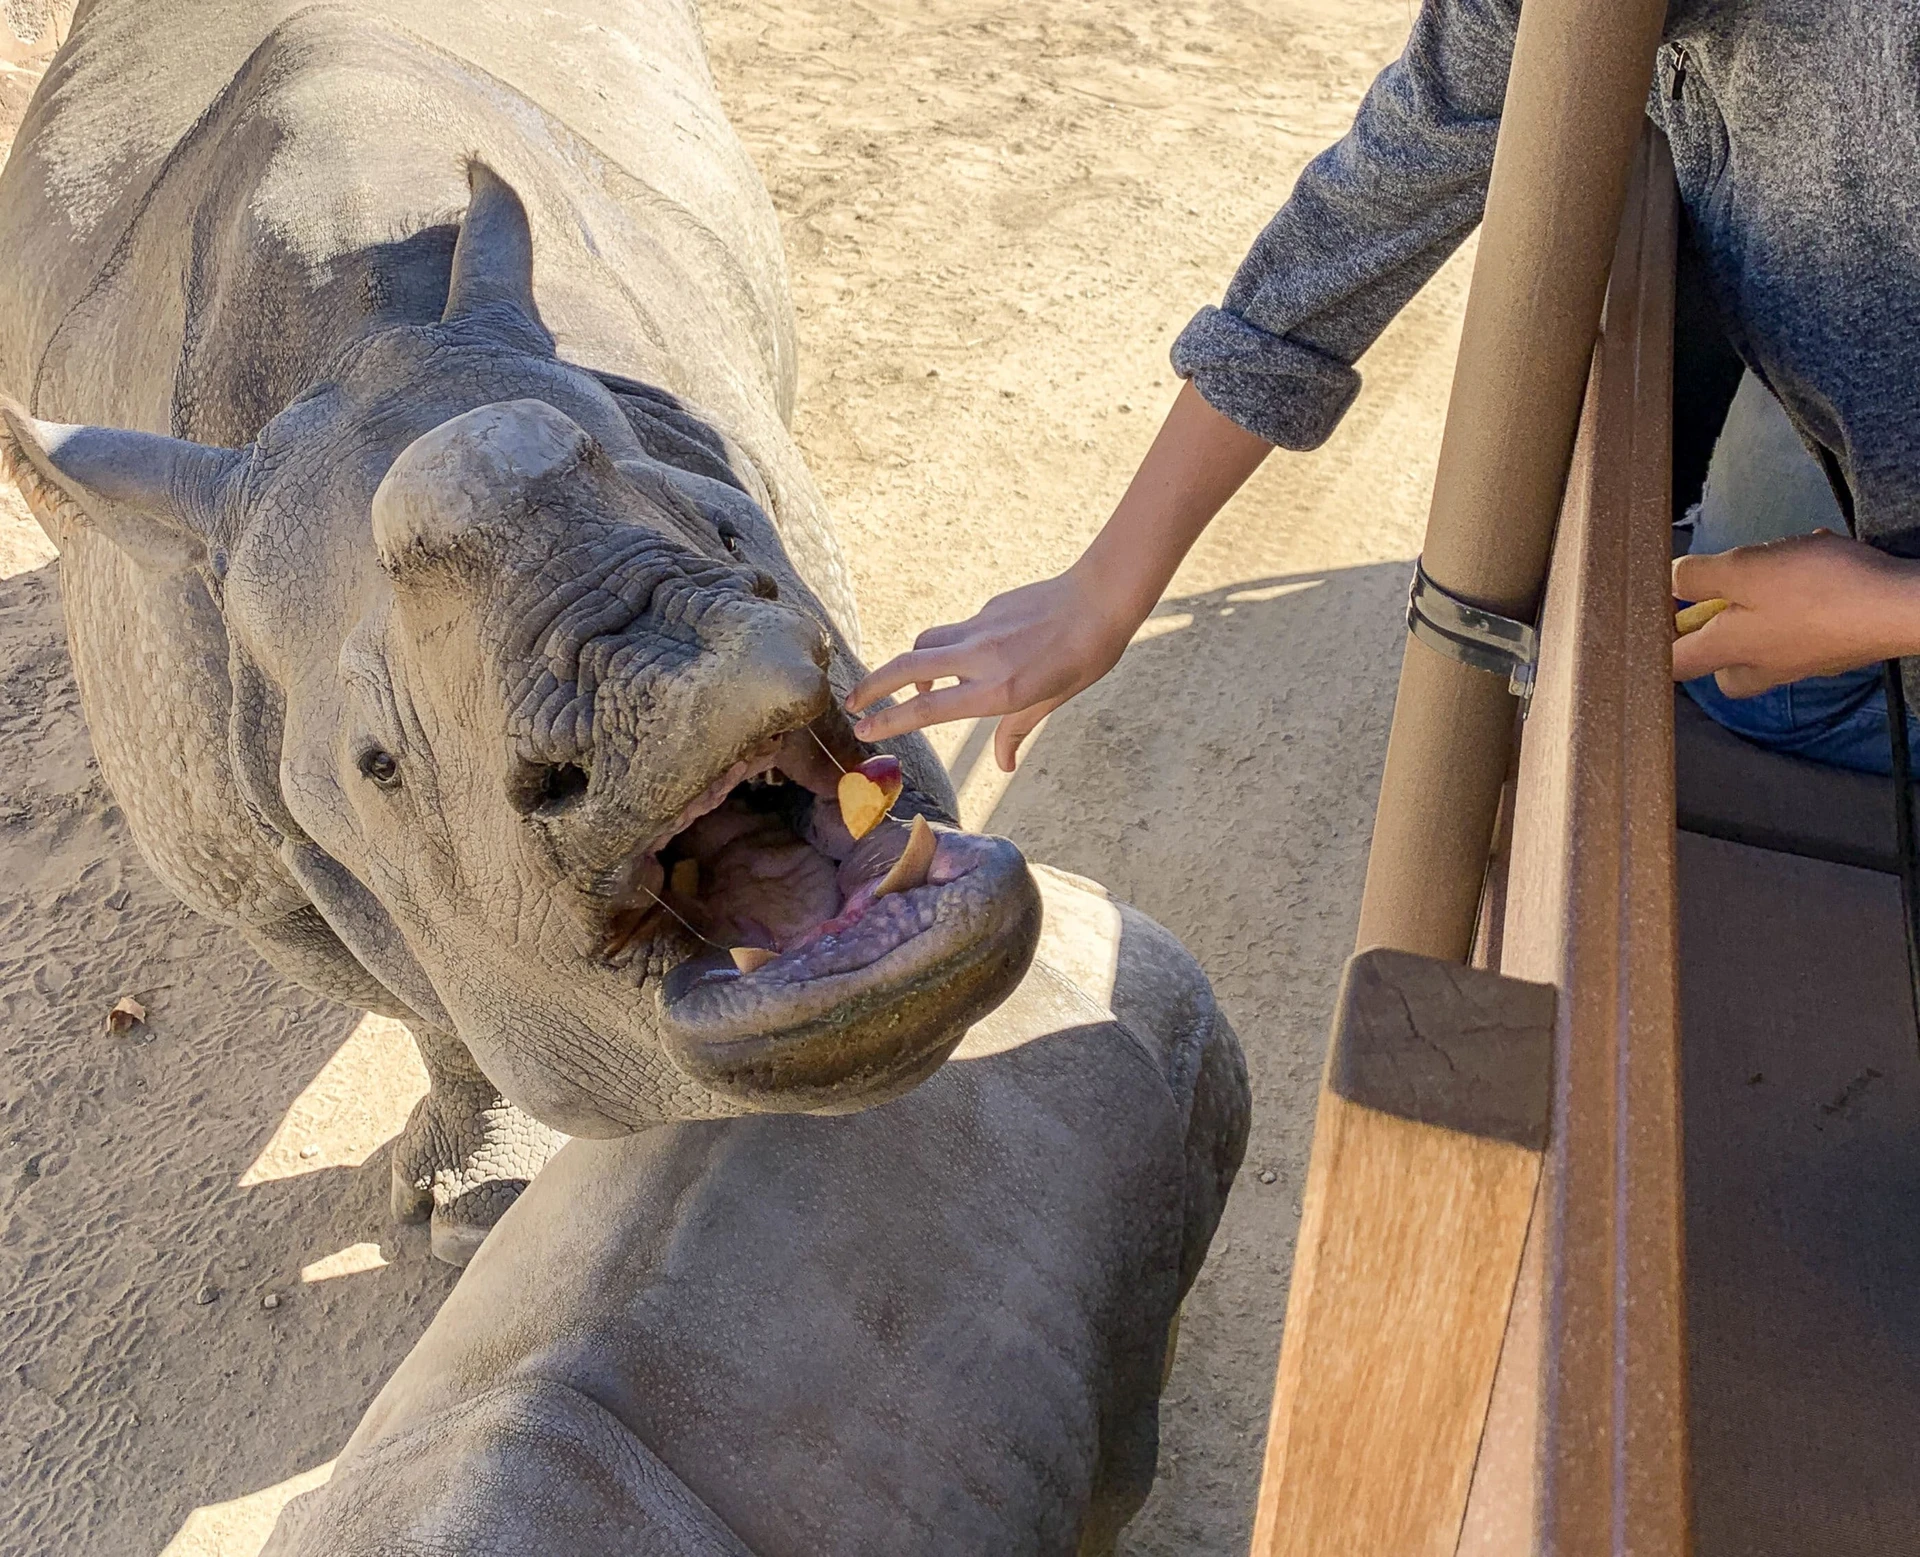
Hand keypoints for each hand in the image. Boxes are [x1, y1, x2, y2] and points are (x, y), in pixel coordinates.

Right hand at [846, 566, 1138, 770]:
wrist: (1100, 599)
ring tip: (911, 685)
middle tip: (852, 702)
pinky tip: (976, 657)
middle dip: (873, 685)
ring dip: (909, 665)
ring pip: (925, 644)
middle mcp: (980, 658)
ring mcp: (980, 628)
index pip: (927, 709)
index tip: (863, 729)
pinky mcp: (986, 609)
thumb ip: (1016, 730)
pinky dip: (951, 649)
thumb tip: (1003, 765)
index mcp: (997, 690)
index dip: (888, 720)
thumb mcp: (1052, 702)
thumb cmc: (1085, 657)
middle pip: (906, 667)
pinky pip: (955, 632)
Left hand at [1671, 530, 1919, 696]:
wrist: (1903, 608)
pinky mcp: (1834, 648)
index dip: (1654, 643)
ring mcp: (1802, 661)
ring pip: (1764, 643)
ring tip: (1780, 566)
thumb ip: (1698, 577)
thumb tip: (1668, 584)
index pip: (1672, 666)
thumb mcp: (1743, 570)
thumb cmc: (1818, 591)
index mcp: (1729, 653)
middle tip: (1720, 601)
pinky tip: (1819, 565)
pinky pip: (1803, 627)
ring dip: (1763, 605)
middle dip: (1714, 637)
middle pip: (1721, 666)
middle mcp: (1763, 666)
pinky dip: (1803, 599)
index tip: (1656, 614)